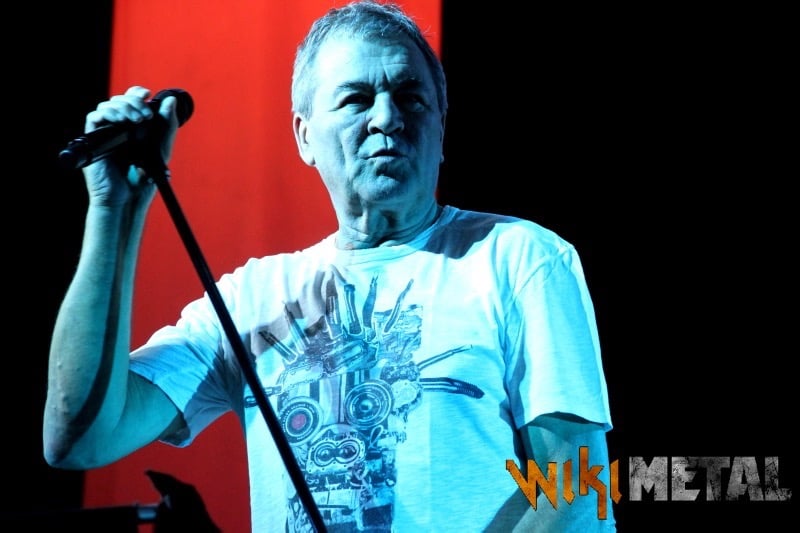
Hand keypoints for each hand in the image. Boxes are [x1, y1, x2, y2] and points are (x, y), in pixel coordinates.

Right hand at [83, 85, 178, 205]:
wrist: (129, 198)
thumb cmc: (145, 179)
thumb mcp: (162, 149)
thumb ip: (167, 125)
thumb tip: (170, 100)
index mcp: (132, 128)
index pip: (130, 101)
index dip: (136, 93)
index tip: (148, 94)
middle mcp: (117, 128)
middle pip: (119, 100)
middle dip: (133, 101)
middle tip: (146, 116)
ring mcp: (105, 133)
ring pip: (107, 105)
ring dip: (124, 106)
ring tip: (139, 120)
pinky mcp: (94, 140)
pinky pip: (94, 117)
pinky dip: (108, 113)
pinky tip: (122, 120)